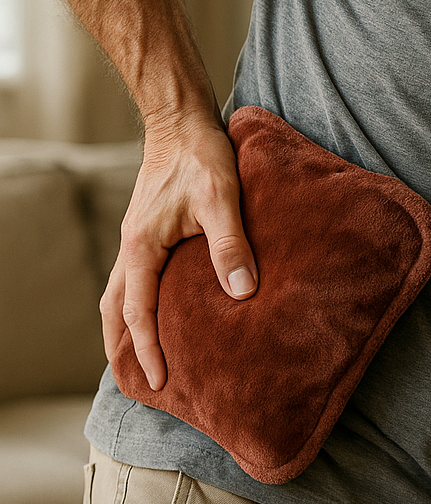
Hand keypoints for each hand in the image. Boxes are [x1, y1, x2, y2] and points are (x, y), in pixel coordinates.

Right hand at [100, 115, 257, 390]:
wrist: (182, 121)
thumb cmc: (202, 156)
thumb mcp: (222, 199)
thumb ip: (230, 245)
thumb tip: (242, 293)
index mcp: (142, 247)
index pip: (138, 312)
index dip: (148, 349)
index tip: (160, 380)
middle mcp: (132, 247)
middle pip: (115, 310)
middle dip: (122, 348)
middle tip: (136, 382)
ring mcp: (137, 239)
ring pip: (120, 294)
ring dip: (125, 327)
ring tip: (140, 356)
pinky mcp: (148, 230)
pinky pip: (134, 277)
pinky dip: (136, 303)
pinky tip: (159, 309)